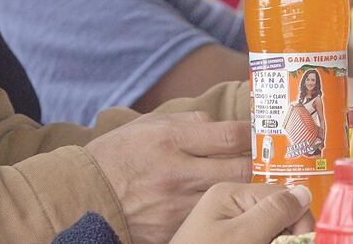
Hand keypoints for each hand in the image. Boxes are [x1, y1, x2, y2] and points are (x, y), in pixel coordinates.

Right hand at [85, 111, 250, 243]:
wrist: (83, 195)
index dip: (253, 134)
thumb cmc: (118, 154)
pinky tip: (227, 206)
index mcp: (170, 139)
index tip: (261, 134)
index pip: (230, 135)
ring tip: (255, 183)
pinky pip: (209, 218)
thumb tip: (221, 125)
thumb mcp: (148, 125)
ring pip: (230, 197)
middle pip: (240, 169)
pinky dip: (222, 212)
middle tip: (268, 161)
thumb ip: (188, 122)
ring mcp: (176, 205)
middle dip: (259, 164)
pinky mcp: (173, 229)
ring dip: (246, 190)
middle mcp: (177, 172)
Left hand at [171, 183, 313, 243]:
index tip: (305, 239)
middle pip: (274, 207)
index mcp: (228, 192)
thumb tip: (305, 192)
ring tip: (268, 239)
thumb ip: (272, 212)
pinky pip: (252, 230)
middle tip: (282, 240)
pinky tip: (261, 240)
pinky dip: (262, 236)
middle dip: (286, 227)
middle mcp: (226, 201)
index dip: (298, 217)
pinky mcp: (222, 234)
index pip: (279, 195)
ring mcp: (223, 220)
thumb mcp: (240, 237)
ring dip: (275, 233)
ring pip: (266, 221)